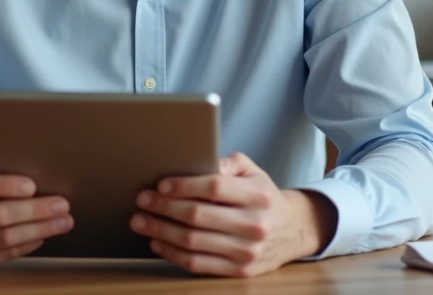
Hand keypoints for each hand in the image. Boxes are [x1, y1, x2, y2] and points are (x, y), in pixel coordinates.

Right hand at [0, 165, 73, 272]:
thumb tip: (36, 175)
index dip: (4, 185)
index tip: (32, 185)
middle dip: (36, 210)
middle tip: (62, 204)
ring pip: (7, 238)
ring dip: (41, 229)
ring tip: (63, 221)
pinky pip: (8, 253)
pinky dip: (29, 242)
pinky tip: (44, 234)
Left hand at [130, 151, 335, 276]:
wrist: (291, 232)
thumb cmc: (264, 198)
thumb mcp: (254, 172)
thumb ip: (231, 162)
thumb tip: (205, 161)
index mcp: (257, 196)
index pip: (214, 188)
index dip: (184, 186)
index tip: (161, 184)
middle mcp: (254, 225)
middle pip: (198, 215)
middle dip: (164, 207)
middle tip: (142, 200)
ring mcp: (246, 252)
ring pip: (193, 242)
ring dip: (161, 231)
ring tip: (141, 221)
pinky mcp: (239, 271)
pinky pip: (198, 264)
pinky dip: (172, 253)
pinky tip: (158, 242)